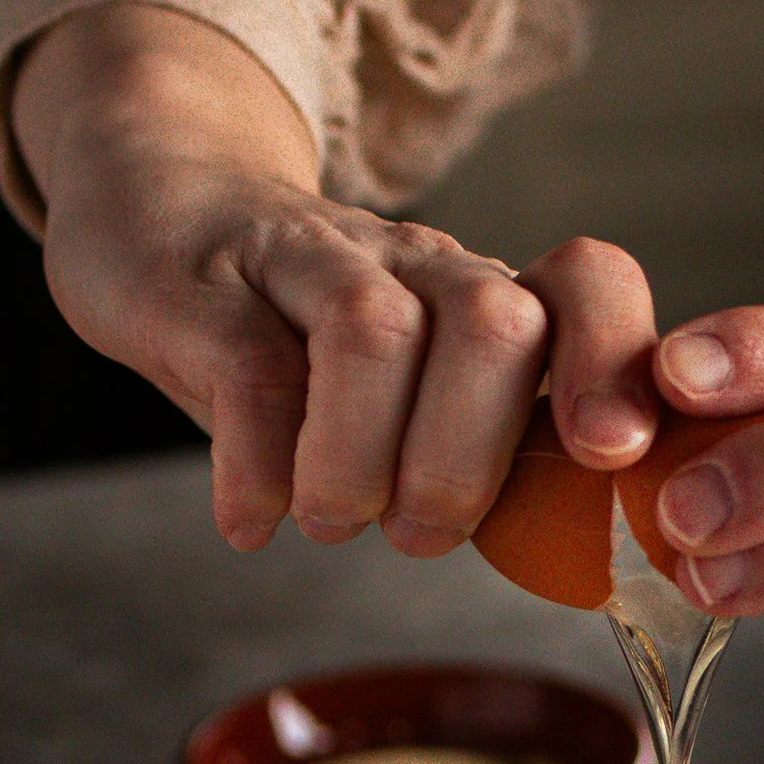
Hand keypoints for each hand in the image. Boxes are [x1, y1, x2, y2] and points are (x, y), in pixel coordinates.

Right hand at [11, 5, 660, 550]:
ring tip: (331, 519)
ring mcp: (306, 260)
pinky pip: (249, 367)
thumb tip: (567, 556)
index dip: (611, 362)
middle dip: (464, 459)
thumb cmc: (297, 337)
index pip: (586, 283)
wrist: (151, 207)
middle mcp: (409, 266)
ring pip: (375, 332)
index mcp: (479, 294)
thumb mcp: (404, 389)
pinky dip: (259, 467)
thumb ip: (482, 456)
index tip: (605, 456)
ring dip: (360, 460)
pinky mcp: (203, 282)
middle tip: (415, 534)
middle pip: (492, 323)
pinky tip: (251, 518)